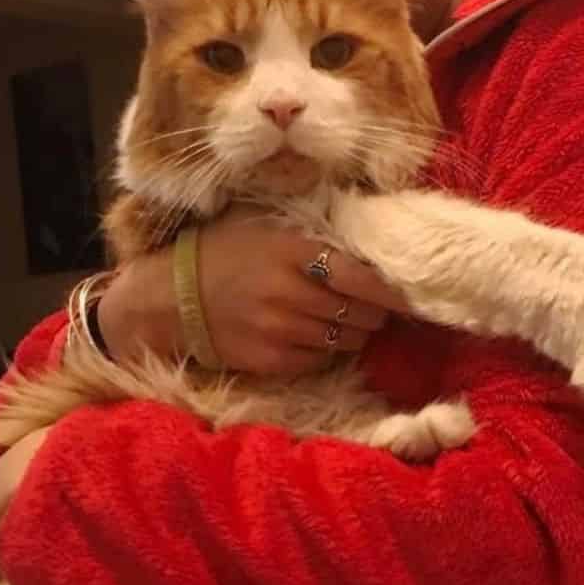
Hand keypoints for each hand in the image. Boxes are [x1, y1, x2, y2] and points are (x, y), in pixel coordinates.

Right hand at [97, 204, 409, 376]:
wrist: (167, 298)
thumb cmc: (220, 251)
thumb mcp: (262, 223)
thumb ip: (311, 226)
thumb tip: (368, 226)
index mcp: (292, 252)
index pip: (362, 276)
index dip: (394, 289)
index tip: (416, 291)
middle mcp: (289, 294)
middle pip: (362, 312)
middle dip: (376, 310)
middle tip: (374, 302)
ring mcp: (280, 331)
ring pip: (346, 340)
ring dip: (355, 330)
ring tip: (346, 316)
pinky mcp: (272, 362)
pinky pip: (320, 360)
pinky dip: (326, 349)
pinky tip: (315, 333)